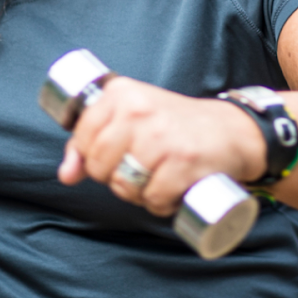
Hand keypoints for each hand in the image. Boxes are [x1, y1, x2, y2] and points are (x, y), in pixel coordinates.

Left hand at [57, 77, 265, 215]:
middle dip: (114, 178)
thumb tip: (66, 175)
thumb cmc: (176, 125)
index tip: (115, 154)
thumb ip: (92, 140)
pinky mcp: (182, 162)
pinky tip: (172, 190)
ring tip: (156, 180)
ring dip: (139, 194)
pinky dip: (161, 204)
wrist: (232, 130)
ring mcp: (160, 136)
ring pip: (124, 186)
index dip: (92, 155)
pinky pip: (153, 199)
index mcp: (121, 93)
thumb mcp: (132, 118)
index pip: (82, 137)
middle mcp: (138, 110)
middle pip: (99, 166)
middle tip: (140, 170)